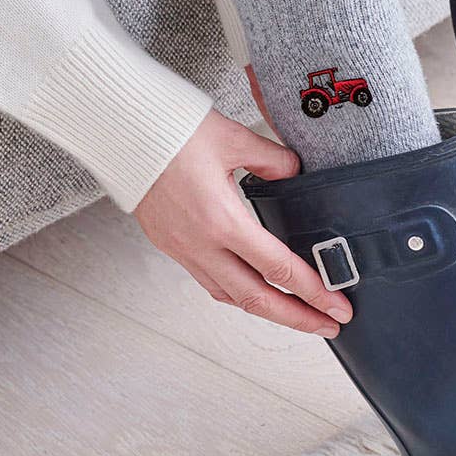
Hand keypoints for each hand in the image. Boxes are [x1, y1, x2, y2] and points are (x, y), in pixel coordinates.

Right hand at [135, 109, 352, 336]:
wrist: (118, 130)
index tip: (337, 306)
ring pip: (230, 296)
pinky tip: (254, 291)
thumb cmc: (170, 129)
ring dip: (267, 310)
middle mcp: (201, 244)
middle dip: (298, 318)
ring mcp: (182, 249)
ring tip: (297, 314)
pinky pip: (209, 282)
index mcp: (222, 220)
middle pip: (257, 299)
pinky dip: (237, 294)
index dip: (313, 292)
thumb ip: (273, 161)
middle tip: (328, 326)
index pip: (278, 268)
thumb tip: (295, 174)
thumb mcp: (234, 139)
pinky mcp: (169, 245)